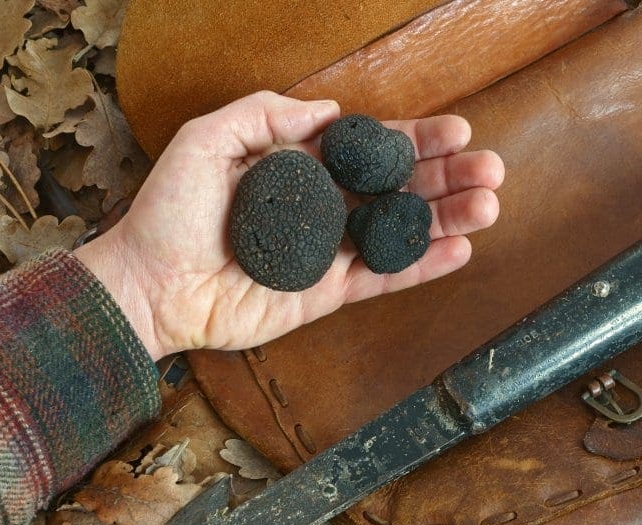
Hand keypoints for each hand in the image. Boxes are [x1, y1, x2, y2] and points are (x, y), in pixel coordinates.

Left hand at [74, 92, 504, 359]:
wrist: (150, 285)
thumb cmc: (169, 213)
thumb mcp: (206, 140)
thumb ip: (266, 116)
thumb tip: (332, 113)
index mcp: (300, 169)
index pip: (369, 151)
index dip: (415, 140)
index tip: (456, 129)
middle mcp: (322, 209)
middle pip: (397, 190)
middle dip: (446, 177)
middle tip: (490, 168)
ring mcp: (328, 253)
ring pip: (400, 232)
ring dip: (447, 218)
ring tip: (489, 204)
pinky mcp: (326, 294)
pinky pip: (382, 277)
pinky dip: (421, 265)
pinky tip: (459, 249)